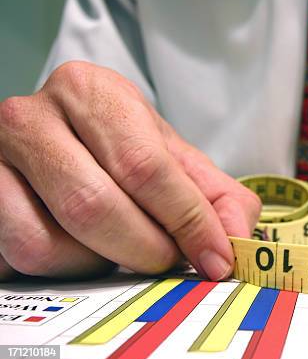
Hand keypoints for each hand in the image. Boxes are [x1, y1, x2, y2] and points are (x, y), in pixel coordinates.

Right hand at [0, 61, 260, 280]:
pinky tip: (82, 248)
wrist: (57, 142)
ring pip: (48, 241)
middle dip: (146, 249)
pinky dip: (63, 267)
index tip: (215, 259)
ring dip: (99, 261)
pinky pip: (19, 255)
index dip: (187, 221)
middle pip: (95, 205)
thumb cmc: (120, 153)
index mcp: (93, 91)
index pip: (145, 165)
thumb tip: (235, 239)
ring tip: (120, 246)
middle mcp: (33, 114)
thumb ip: (216, 196)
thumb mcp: (174, 160)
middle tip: (168, 261)